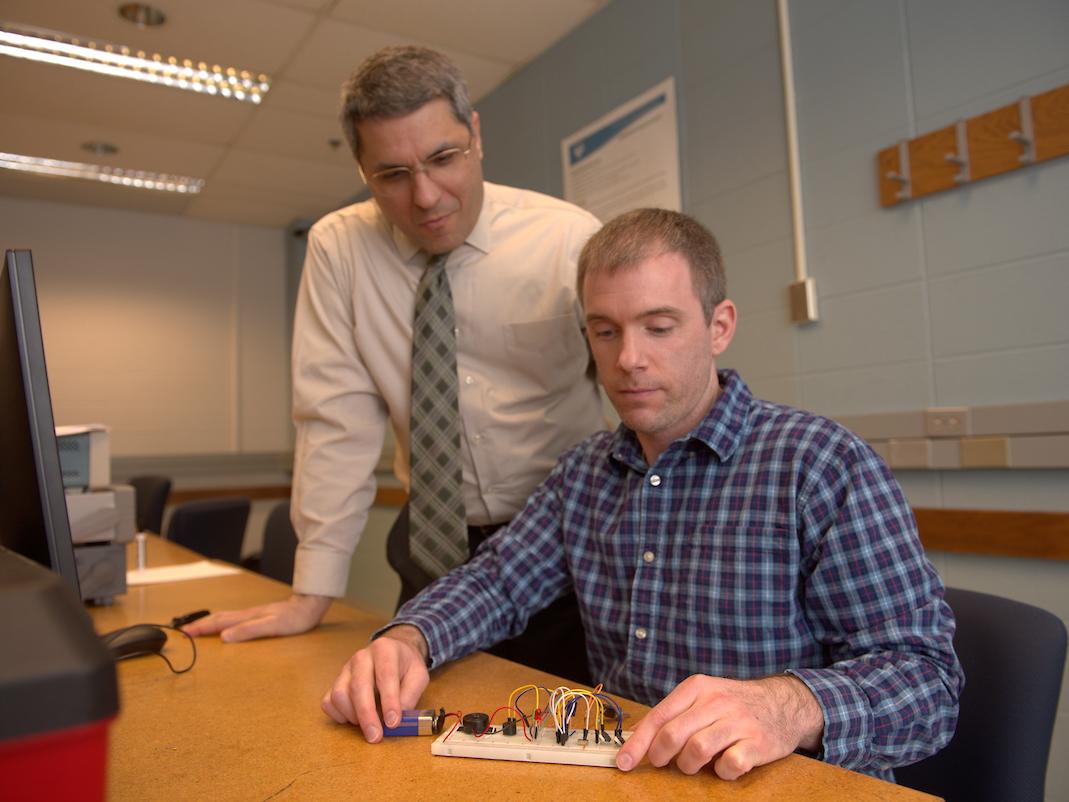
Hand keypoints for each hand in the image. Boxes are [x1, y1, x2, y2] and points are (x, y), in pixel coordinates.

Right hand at [181, 594, 331, 641]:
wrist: (310, 606)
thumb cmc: (294, 619)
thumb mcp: (272, 627)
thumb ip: (249, 630)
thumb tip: (224, 636)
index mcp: (248, 617)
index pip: (218, 622)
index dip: (201, 628)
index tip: (184, 633)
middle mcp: (248, 614)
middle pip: (218, 618)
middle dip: (200, 624)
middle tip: (183, 631)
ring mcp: (253, 614)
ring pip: (226, 617)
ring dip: (209, 622)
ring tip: (197, 628)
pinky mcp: (260, 616)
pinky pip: (235, 619)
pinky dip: (223, 622)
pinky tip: (225, 627)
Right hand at [321, 625, 429, 741]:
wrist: (392, 652)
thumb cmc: (406, 666)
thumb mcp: (419, 675)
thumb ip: (411, 695)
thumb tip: (398, 719)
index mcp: (385, 650)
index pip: (385, 676)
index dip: (389, 701)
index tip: (393, 723)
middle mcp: (361, 657)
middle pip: (358, 686)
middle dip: (367, 715)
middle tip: (375, 737)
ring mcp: (345, 669)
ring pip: (339, 694)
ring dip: (353, 715)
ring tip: (369, 723)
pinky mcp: (336, 682)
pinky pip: (328, 701)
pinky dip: (338, 715)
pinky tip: (353, 719)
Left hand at [616, 674, 822, 779]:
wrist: (783, 704)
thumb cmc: (734, 705)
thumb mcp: (704, 698)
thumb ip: (675, 715)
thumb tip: (637, 738)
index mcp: (697, 687)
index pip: (659, 716)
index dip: (638, 743)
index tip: (623, 763)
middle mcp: (716, 701)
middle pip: (673, 735)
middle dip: (660, 756)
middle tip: (663, 764)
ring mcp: (738, 722)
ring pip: (696, 750)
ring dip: (689, 765)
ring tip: (694, 764)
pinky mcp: (757, 743)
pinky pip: (728, 766)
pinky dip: (721, 772)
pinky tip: (724, 765)